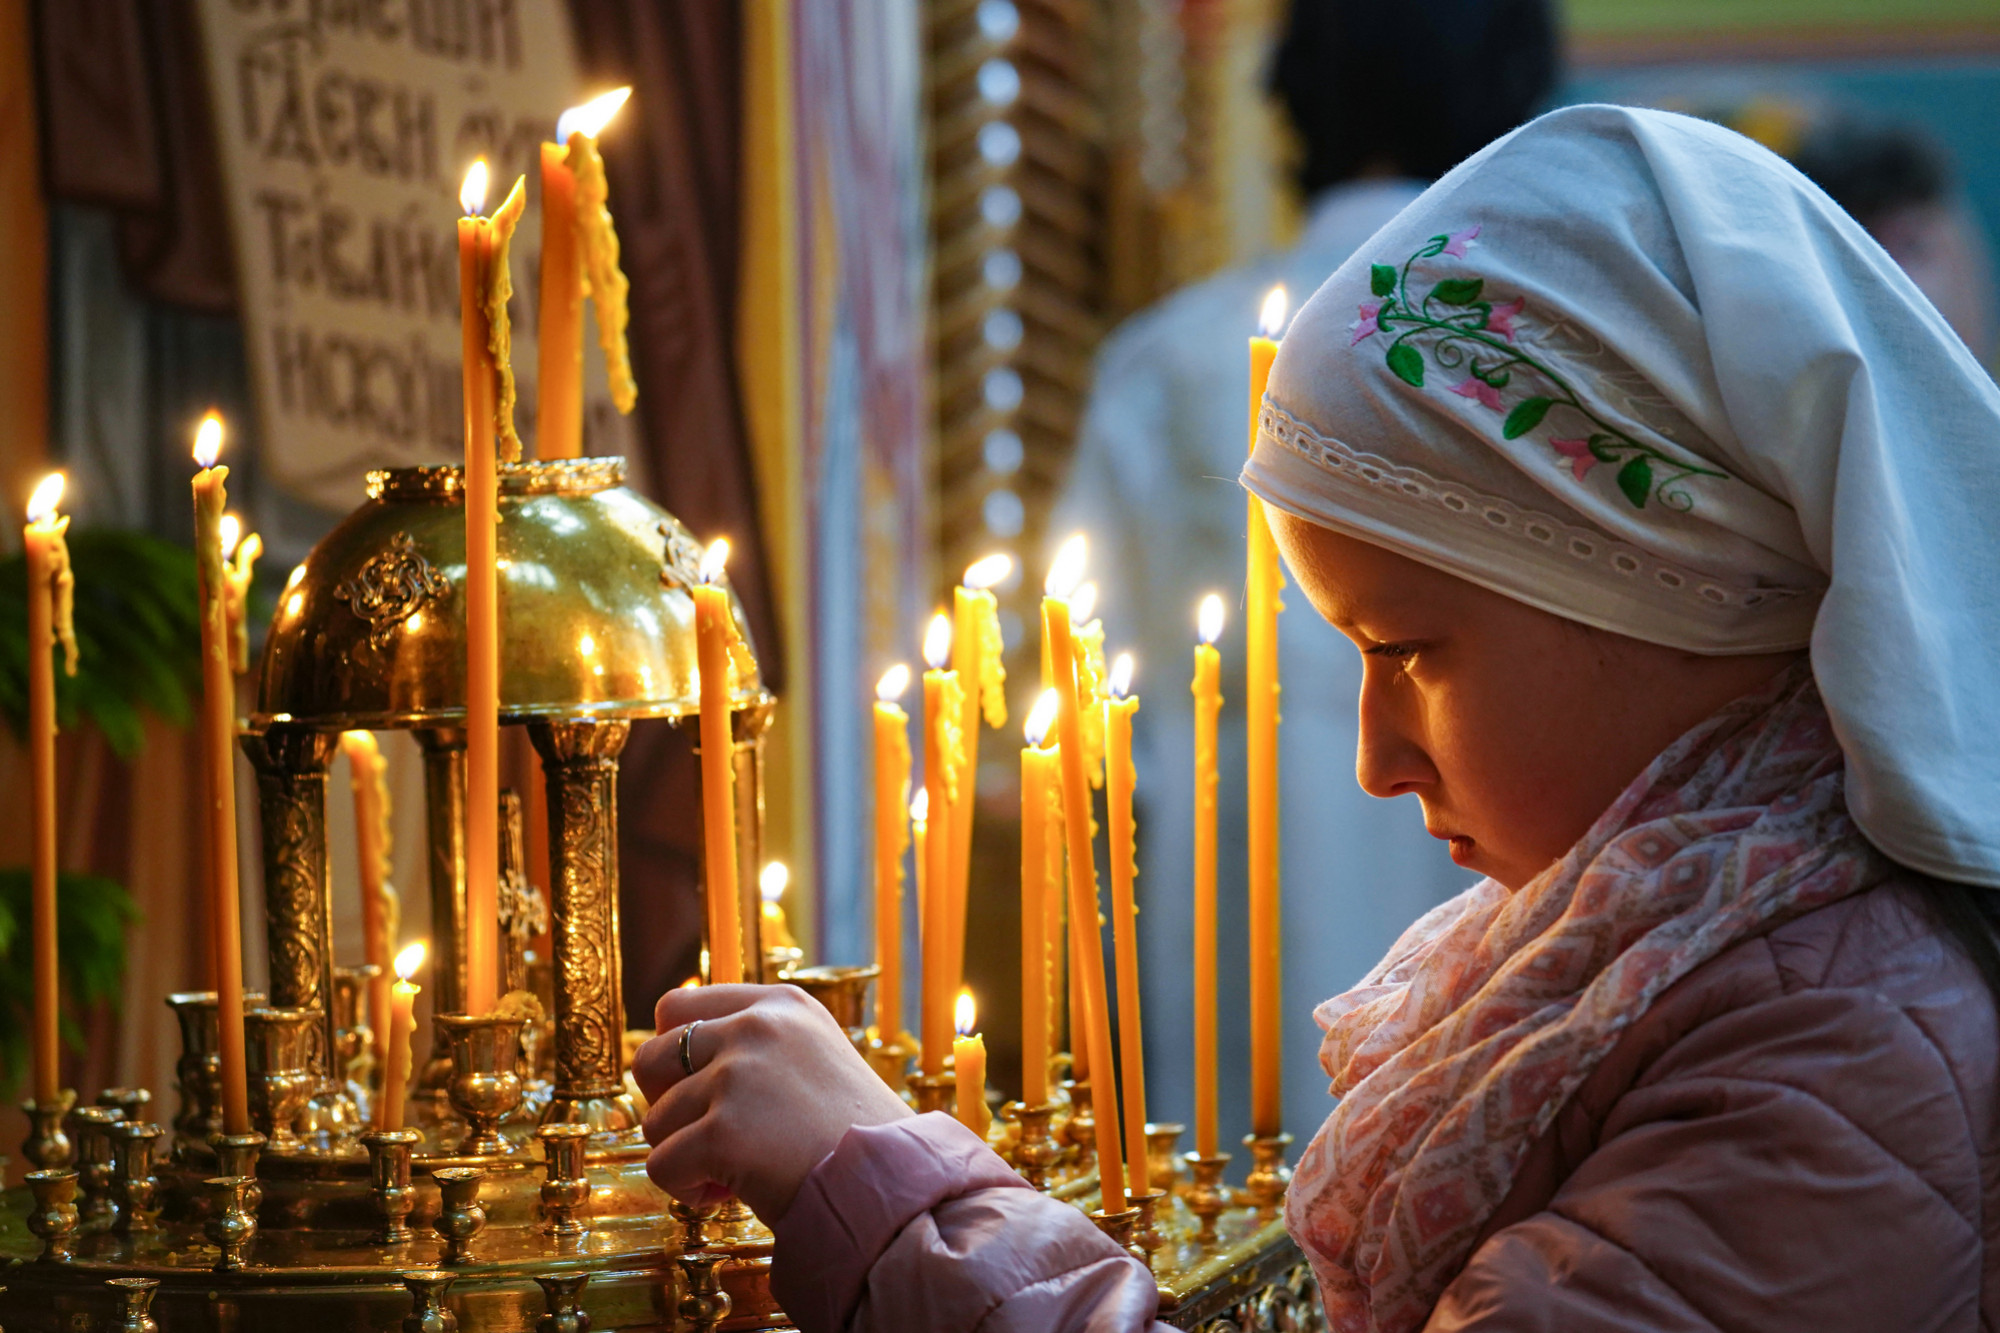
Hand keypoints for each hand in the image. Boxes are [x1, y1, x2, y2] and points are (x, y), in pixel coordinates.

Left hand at [634, 983, 911, 1223]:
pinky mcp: (723, 1131)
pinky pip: (662, 1166)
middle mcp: (756, 1027)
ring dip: (684, 1154)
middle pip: (651, 1057)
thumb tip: (673, 1064)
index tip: (705, 1095)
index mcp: (781, 1005)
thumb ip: (757, 1046)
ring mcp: (737, 1076)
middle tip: (707, 1135)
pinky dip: (687, 1191)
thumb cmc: (856, 1136)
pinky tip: (731, 1193)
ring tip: (732, 1171)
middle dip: (667, 1105)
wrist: (891, 1185)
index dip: (676, 1059)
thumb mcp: (814, 1056)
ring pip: (654, 1120)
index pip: (678, 1006)